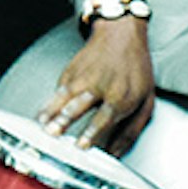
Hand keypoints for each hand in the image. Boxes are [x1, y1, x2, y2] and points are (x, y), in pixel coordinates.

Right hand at [41, 21, 152, 155]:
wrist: (121, 33)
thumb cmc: (135, 69)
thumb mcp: (146, 101)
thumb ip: (131, 130)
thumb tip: (116, 155)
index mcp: (122, 96)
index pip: (104, 117)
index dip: (91, 132)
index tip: (81, 145)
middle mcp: (101, 86)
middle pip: (80, 105)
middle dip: (65, 120)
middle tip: (54, 133)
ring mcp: (83, 78)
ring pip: (64, 97)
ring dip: (51, 112)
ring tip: (42, 125)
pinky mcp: (70, 73)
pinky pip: (57, 91)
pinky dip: (47, 104)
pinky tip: (41, 116)